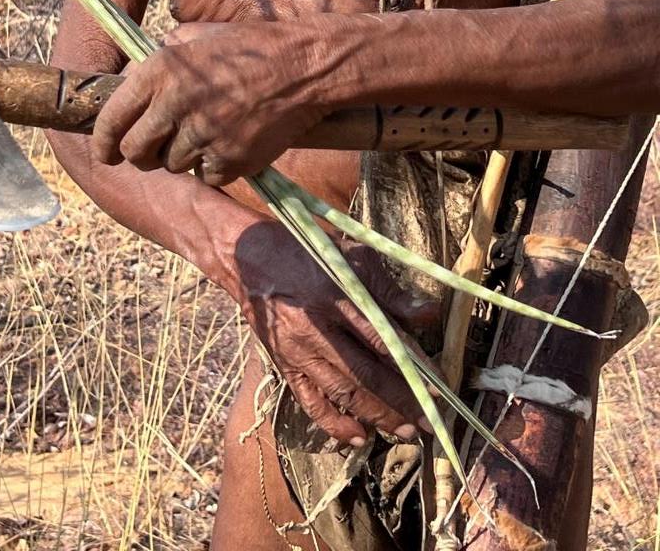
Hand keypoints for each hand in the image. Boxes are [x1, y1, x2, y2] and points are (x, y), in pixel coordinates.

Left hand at [92, 22, 330, 184]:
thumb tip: (131, 83)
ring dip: (183, 157)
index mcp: (160, 71)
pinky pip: (207, 176)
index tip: (104, 152)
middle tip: (154, 149)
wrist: (305, 67)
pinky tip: (229, 143)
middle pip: (137, 153)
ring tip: (207, 132)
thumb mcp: (196, 37)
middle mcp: (176, 105)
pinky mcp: (231, 160)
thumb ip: (160, 61)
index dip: (102, 142)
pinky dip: (214, 167)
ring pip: (173, 166)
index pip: (111, 120)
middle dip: (141, 155)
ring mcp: (204, 136)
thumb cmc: (251, 48)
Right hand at [234, 222, 439, 443]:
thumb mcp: (351, 255)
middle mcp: (314, 327)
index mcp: (333, 295)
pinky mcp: (283, 363)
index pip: (382, 338)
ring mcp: (296, 350)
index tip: (440, 386)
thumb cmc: (305, 249)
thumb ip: (390, 290)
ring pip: (342, 391)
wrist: (246, 255)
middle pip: (365, 373)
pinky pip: (309, 401)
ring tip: (406, 432)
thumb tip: (430, 313)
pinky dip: (334, 423)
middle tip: (431, 422)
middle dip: (402, 401)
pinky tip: (358, 437)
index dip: (413, 366)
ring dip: (376, 416)